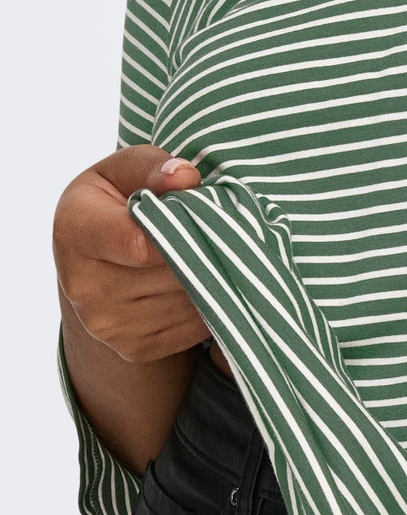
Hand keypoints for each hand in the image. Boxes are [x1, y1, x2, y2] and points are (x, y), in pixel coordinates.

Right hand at [53, 143, 208, 362]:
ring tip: (212, 249)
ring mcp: (105, 324)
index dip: (179, 229)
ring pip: (187, 300)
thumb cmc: (116, 197)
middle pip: (171, 272)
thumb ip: (155, 167)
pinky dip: (209, 303)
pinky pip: (191, 327)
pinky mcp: (131, 348)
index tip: (203, 211)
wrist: (95, 256)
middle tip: (223, 226)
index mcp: (76, 230)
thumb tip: (187, 177)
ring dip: (212, 275)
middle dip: (204, 247)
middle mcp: (81, 285)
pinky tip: (204, 278)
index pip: (137, 242)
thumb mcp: (127, 168)